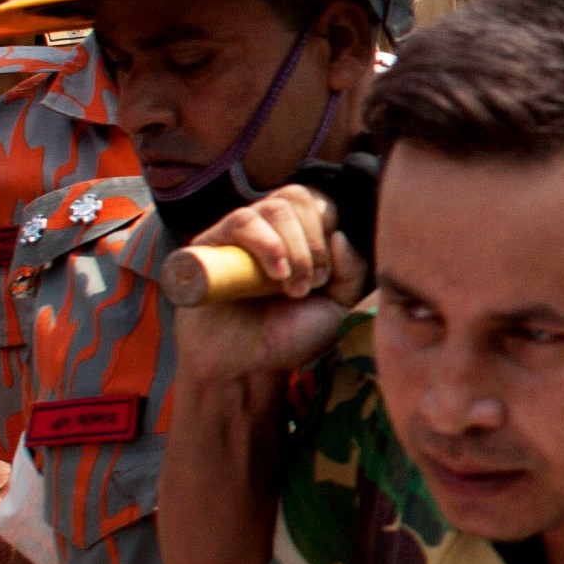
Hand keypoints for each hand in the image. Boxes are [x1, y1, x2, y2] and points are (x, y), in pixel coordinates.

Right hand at [170, 186, 366, 384]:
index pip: (319, 200)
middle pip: (299, 196)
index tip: (326, 276)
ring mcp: (239, 234)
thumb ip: (352, 270)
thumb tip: (338, 236)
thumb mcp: (338, 306)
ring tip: (292, 288)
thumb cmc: (288, 335)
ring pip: (276, 207)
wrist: (247, 368)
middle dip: (315, 243)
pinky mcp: (211, 244)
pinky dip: (268, 244)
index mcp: (298, 234)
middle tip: (311, 284)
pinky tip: (275, 275)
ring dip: (295, 248)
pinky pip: (244, 222)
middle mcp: (268, 228)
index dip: (329, 230)